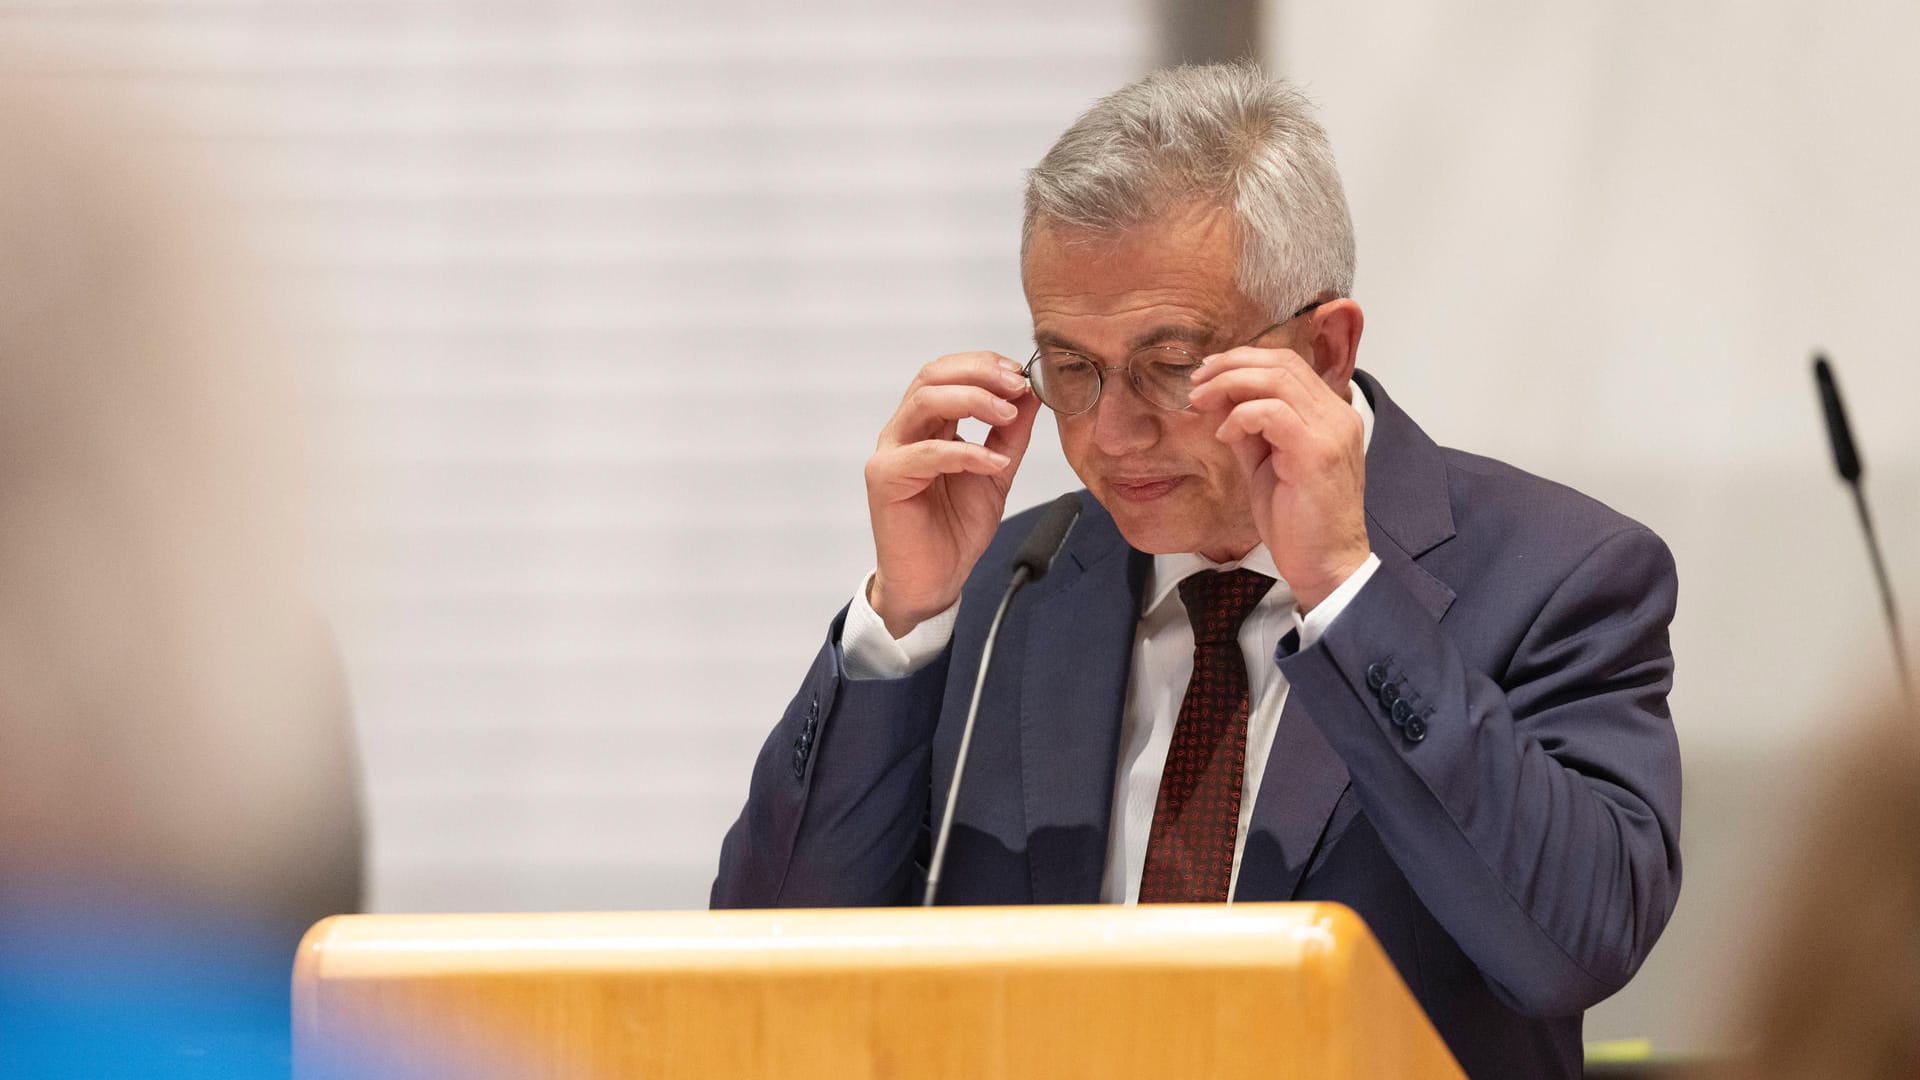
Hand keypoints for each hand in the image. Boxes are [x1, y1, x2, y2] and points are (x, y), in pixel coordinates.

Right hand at [865, 352, 1040, 636]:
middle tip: (1016, 386)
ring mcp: (891, 453)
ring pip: (925, 402)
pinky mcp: (887, 479)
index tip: (1021, 375)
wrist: (935, 579)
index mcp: (927, 424)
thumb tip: (1029, 394)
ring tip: (1007, 417)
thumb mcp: (997, 471)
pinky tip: (994, 463)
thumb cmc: (955, 529)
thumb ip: (1010, 433)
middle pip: (933, 376)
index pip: (948, 373)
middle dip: (980, 374)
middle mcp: (904, 431)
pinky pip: (926, 453)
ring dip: (973, 401)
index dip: (984, 365)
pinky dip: (967, 452)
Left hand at [1187, 346, 1369, 611]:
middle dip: (1230, 365)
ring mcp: (1332, 431)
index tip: (1206, 376)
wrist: (1326, 566)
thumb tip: (1217, 397)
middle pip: (1282, 362)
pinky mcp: (1318, 452)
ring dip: (1229, 385)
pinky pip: (1273, 413)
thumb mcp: (1264, 463)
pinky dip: (1240, 417)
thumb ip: (1247, 427)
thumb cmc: (1298, 522)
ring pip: (1277, 379)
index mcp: (1329, 414)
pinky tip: (1225, 436)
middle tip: (1196, 383)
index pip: (1287, 363)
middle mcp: (1337, 415)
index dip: (1243, 360)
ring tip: (1200, 403)